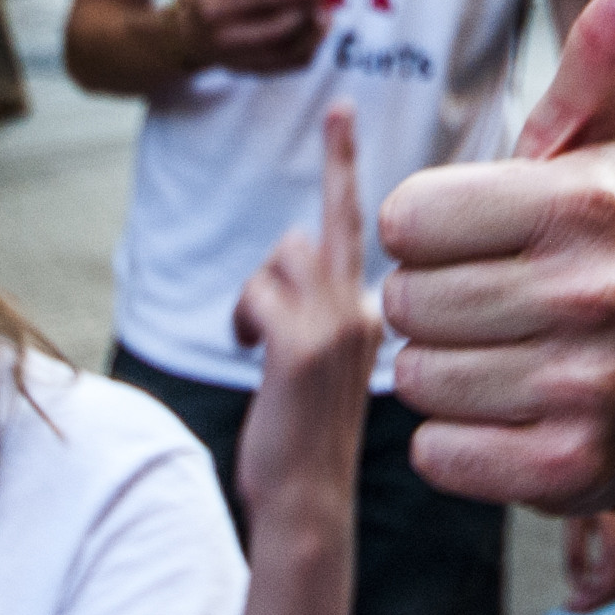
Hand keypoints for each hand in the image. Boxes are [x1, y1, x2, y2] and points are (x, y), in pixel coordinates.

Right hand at [181, 0, 325, 78]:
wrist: (187, 38)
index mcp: (213, 12)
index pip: (260, 1)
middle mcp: (225, 41)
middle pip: (278, 32)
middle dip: (306, 14)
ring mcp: (239, 62)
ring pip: (288, 53)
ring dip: (314, 33)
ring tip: (326, 13)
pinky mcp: (254, 72)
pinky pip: (291, 65)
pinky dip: (311, 48)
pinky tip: (320, 30)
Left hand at [231, 103, 380, 526]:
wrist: (310, 506)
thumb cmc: (304, 443)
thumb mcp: (320, 368)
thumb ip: (317, 316)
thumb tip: (281, 275)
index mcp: (372, 313)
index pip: (353, 222)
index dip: (342, 160)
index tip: (340, 109)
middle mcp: (364, 310)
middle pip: (300, 237)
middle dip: (268, 277)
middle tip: (264, 324)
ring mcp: (338, 325)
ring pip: (276, 259)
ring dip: (252, 302)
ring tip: (259, 353)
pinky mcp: (304, 345)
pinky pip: (255, 295)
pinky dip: (243, 322)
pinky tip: (253, 357)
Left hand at [378, 0, 614, 511]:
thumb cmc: (590, 244)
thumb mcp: (594, 140)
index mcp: (590, 198)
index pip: (402, 218)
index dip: (427, 232)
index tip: (489, 240)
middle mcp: (601, 289)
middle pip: (403, 299)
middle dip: (432, 304)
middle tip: (500, 306)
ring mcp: (591, 385)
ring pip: (416, 378)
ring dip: (444, 374)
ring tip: (511, 360)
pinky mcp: (572, 471)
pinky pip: (438, 453)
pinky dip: (455, 444)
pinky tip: (514, 419)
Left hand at [563, 513, 614, 614]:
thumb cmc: (589, 488)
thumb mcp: (575, 519)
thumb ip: (574, 553)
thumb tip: (575, 585)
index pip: (609, 587)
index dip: (589, 603)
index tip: (568, 607)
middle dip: (595, 602)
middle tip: (570, 607)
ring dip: (602, 591)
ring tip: (577, 594)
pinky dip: (609, 577)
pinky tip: (589, 574)